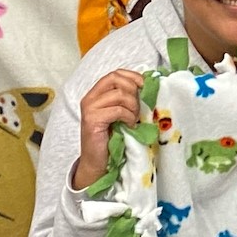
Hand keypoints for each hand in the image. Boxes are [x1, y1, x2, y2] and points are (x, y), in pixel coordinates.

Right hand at [70, 69, 145, 189]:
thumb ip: (126, 99)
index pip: (115, 74)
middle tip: (139, 106)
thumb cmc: (110, 138)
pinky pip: (118, 110)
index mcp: (96, 94)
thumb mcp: (119, 114)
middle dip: (133, 90)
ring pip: (119, 94)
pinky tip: (129, 125)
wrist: (97, 162)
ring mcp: (89, 109)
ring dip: (133, 106)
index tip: (145, 86)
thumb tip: (147, 87)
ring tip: (134, 119)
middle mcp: (90, 98)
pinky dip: (128, 116)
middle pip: (116, 79)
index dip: (132, 76)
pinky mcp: (92, 120)